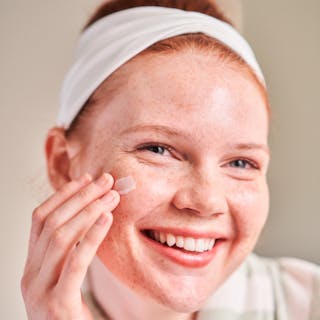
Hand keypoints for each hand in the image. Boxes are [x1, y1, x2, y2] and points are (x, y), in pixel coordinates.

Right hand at [21, 173, 119, 318]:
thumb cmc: (73, 314)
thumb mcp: (66, 279)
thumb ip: (72, 252)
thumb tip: (92, 214)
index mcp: (32, 266)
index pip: (40, 219)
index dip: (63, 195)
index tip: (85, 178)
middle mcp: (29, 276)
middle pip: (52, 222)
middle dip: (80, 196)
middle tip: (106, 180)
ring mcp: (39, 291)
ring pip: (61, 236)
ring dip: (88, 210)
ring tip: (112, 195)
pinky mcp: (57, 305)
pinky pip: (76, 262)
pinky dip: (91, 236)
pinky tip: (107, 218)